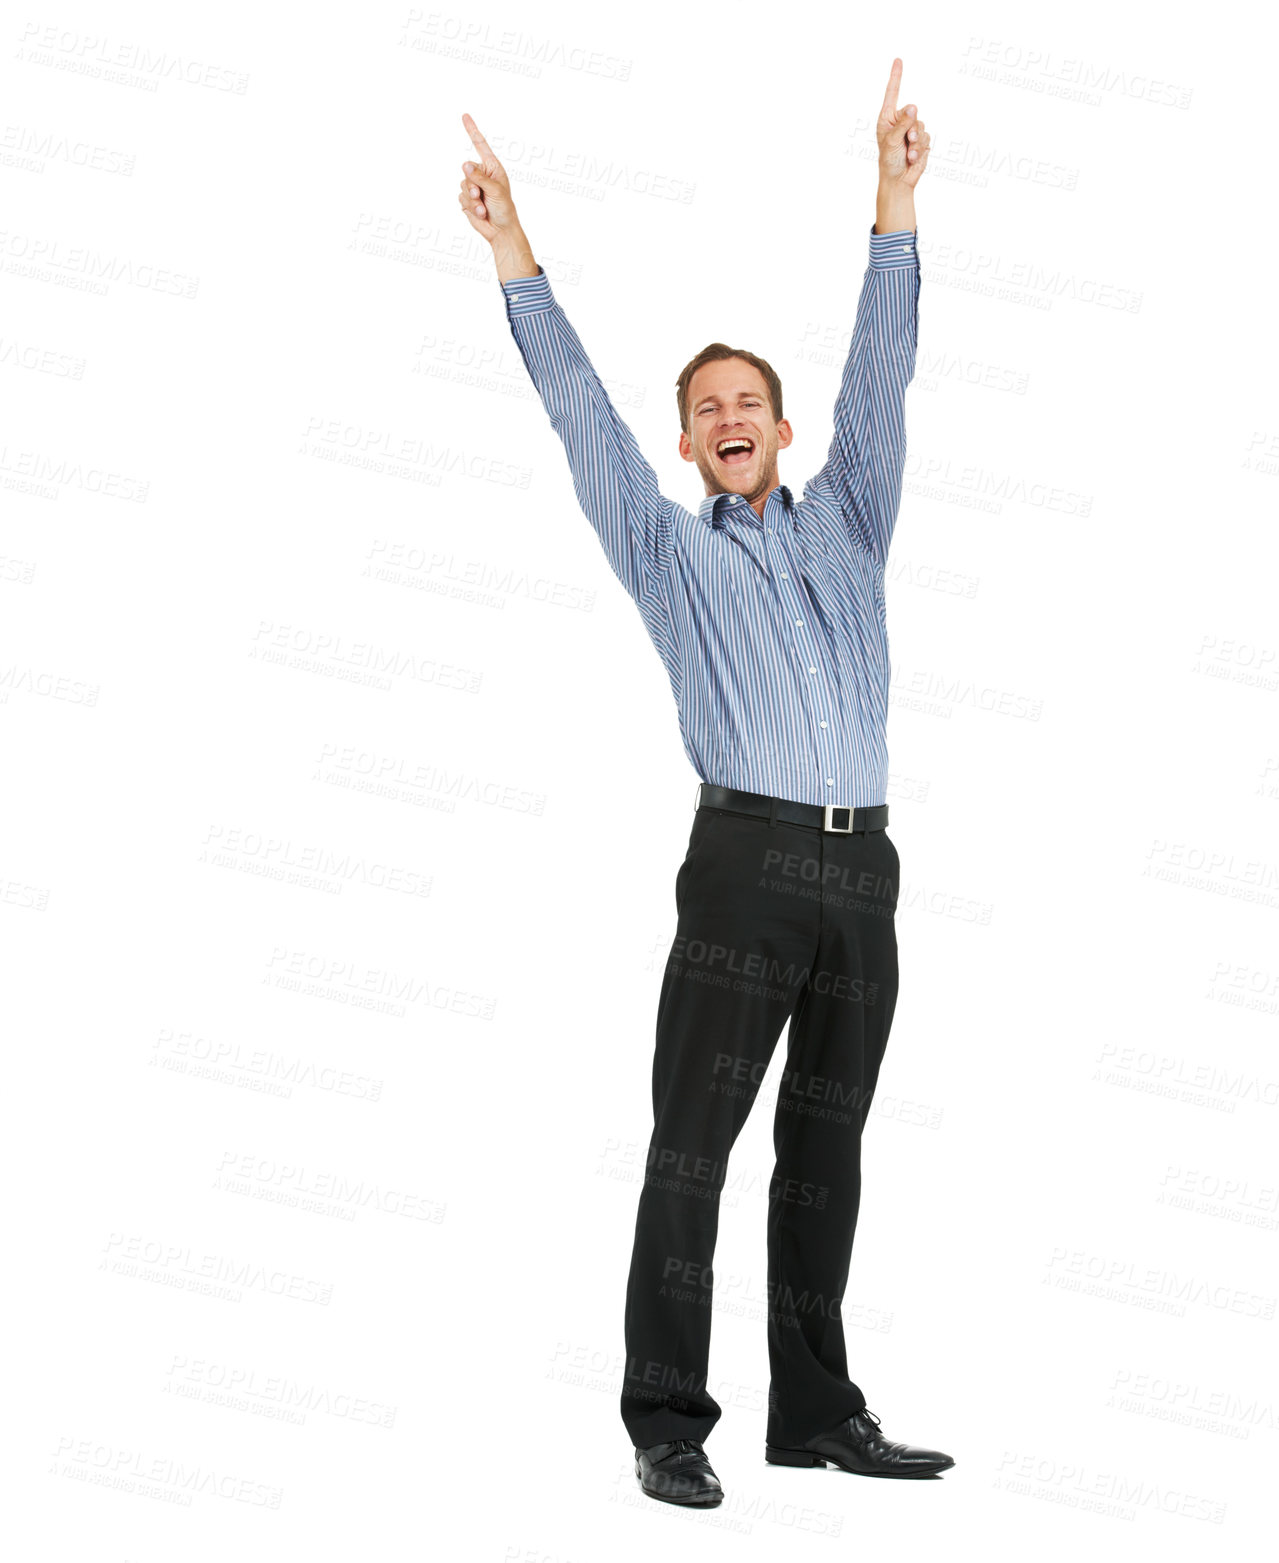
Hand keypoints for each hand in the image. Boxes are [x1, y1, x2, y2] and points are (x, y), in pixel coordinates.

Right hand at [457, 112, 522, 246]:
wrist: (500, 230)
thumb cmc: (504, 209)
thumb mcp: (496, 191)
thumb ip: (480, 177)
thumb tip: (465, 164)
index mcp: (492, 167)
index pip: (480, 145)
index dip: (472, 130)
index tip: (465, 115)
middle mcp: (481, 174)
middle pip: (466, 170)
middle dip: (472, 186)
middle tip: (481, 197)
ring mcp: (473, 186)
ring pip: (462, 185)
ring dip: (472, 200)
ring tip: (483, 208)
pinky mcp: (466, 199)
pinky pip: (460, 198)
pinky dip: (469, 207)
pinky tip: (480, 213)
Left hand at [876, 58, 929, 189]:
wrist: (898, 180)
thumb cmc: (889, 161)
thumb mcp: (891, 141)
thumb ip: (902, 123)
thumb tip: (912, 106)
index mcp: (887, 118)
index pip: (893, 94)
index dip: (896, 77)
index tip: (898, 60)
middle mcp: (900, 121)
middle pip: (912, 112)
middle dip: (911, 127)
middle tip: (905, 141)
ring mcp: (911, 130)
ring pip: (921, 125)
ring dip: (916, 141)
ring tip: (908, 152)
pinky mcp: (921, 140)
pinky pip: (926, 137)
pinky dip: (920, 149)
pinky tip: (912, 158)